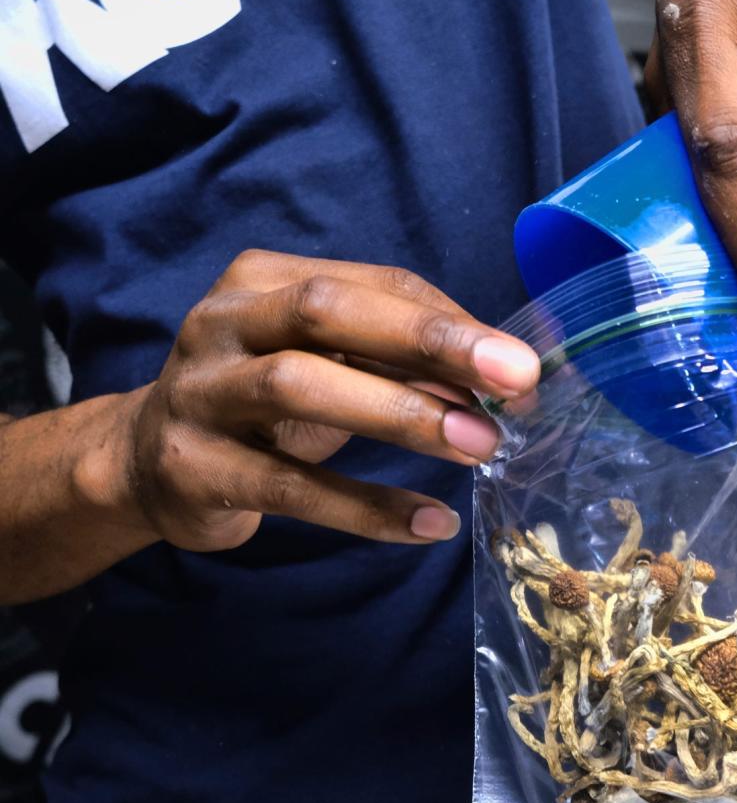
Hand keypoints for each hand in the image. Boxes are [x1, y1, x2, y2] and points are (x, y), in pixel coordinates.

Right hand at [120, 250, 538, 551]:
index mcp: (266, 279)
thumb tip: (501, 383)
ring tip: (478, 446)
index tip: (522, 366)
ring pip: (300, 386)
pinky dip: (365, 506)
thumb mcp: (327, 364)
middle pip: (330, 312)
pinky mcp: (193, 467)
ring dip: (401, 415)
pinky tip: (430, 522)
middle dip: (430, 342)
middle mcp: (224, 321)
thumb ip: (399, 361)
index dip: (454, 322)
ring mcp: (200, 392)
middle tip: (514, 380)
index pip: (376, 283)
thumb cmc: (263, 402)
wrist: (148, 462)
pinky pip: (290, 487)